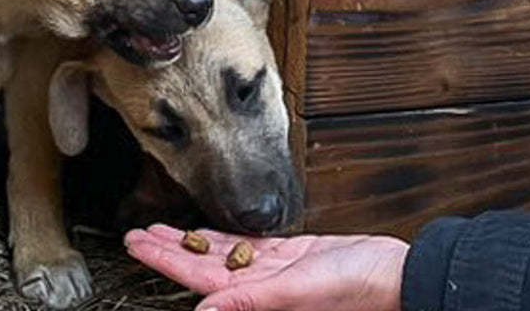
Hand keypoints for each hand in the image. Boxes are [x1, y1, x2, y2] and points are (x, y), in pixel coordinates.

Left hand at [125, 224, 407, 310]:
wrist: (395, 276)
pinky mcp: (288, 257)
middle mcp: (257, 288)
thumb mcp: (299, 290)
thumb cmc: (357, 289)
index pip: (196, 278)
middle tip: (134, 233)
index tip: (135, 244)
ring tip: (158, 228)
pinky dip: (223, 239)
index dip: (163, 260)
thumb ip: (250, 300)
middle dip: (166, 249)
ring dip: (188, 242)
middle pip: (200, 265)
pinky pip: (246, 247)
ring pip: (218, 255)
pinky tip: (203, 231)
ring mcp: (270, 272)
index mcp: (254, 298)